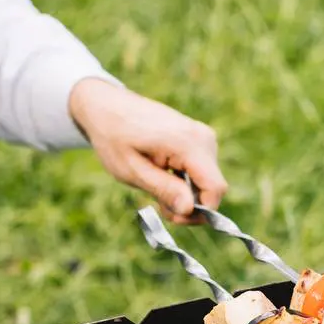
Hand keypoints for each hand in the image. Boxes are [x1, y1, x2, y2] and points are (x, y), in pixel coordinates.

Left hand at [69, 79, 227, 224]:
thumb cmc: (115, 137)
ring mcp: (203, 136)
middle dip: (190, 204)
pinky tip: (162, 177)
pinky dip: (185, 181)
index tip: (174, 217)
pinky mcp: (198, 138)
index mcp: (188, 144)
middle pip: (213, 187)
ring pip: (208, 181)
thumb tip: (189, 209)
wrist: (108, 106)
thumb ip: (164, 190)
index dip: (200, 212)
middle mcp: (203, 137)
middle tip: (160, 207)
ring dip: (186, 194)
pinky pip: (202, 170)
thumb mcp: (132, 170)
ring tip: (156, 189)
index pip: (215, 188)